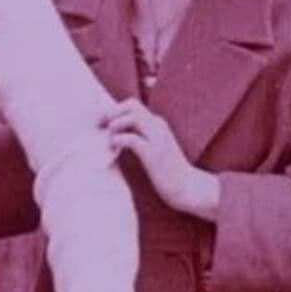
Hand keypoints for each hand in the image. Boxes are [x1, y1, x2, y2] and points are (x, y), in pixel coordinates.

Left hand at [101, 99, 217, 218]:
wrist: (188, 187)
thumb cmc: (168, 170)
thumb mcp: (154, 147)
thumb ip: (141, 137)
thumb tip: (115, 134)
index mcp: (157, 124)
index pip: (133, 105)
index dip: (114, 110)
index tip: (102, 123)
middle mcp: (158, 126)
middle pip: (131, 104)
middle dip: (112, 113)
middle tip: (102, 129)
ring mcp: (157, 138)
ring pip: (132, 117)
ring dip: (115, 125)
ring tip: (110, 141)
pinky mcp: (154, 154)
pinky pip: (131, 139)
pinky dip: (118, 140)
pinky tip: (114, 149)